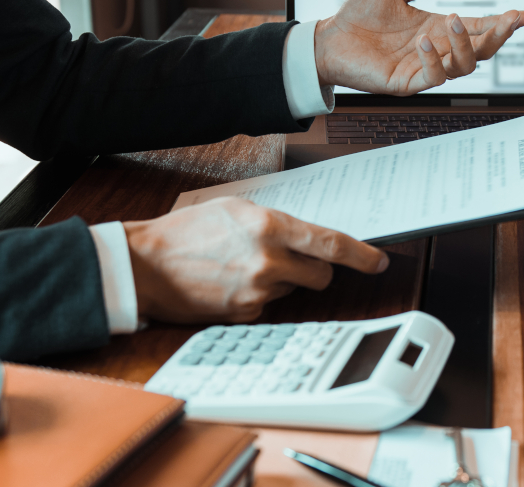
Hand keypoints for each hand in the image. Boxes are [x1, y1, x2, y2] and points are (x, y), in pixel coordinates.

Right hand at [123, 197, 388, 323]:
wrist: (144, 265)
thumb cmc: (188, 231)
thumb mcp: (236, 209)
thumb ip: (277, 221)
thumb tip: (311, 236)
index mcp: (270, 227)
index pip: (332, 244)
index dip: (362, 255)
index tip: (379, 261)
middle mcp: (269, 261)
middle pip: (322, 276)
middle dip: (316, 270)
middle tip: (293, 260)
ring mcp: (257, 292)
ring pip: (294, 291)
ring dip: (283, 281)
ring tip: (246, 266)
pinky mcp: (244, 314)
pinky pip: (269, 307)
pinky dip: (260, 297)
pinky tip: (233, 283)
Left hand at [313, 0, 523, 94]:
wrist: (328, 37)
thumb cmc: (359, 15)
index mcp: (438, 28)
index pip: (479, 28)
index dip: (502, 23)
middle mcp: (437, 50)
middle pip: (481, 51)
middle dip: (498, 36)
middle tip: (506, 20)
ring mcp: (423, 68)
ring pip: (463, 66)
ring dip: (465, 44)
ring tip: (453, 20)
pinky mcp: (406, 83)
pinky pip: (431, 77)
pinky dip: (434, 61)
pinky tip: (424, 42)